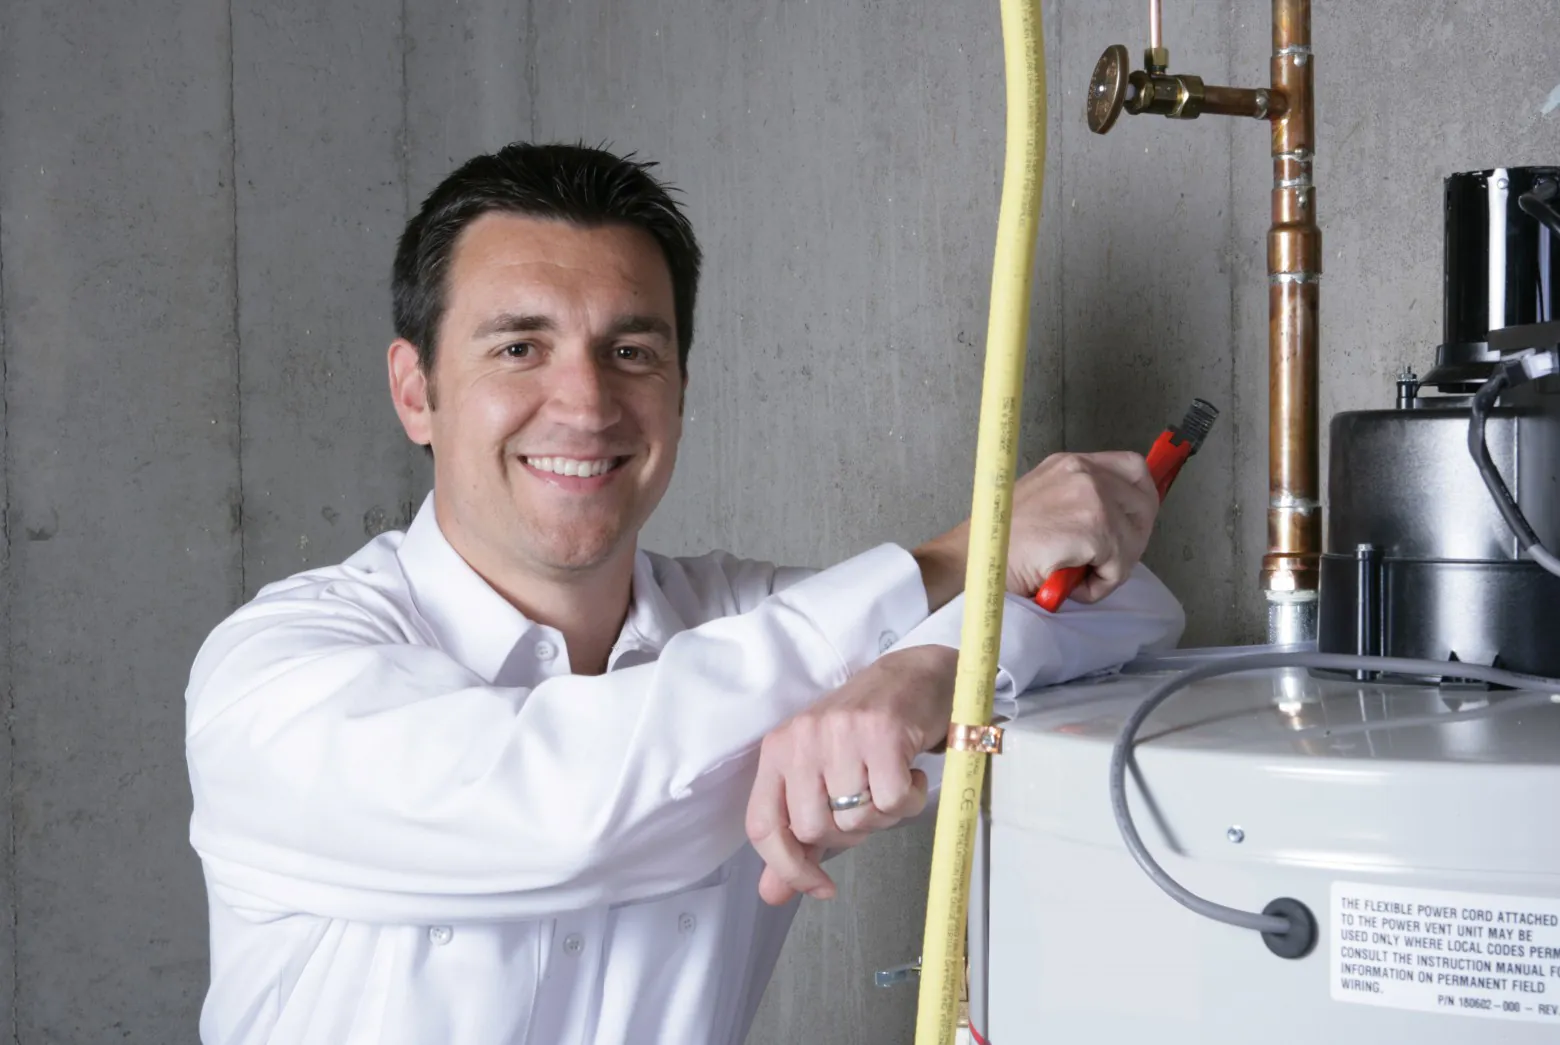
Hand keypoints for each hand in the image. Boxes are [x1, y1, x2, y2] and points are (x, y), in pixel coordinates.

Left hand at [745, 645, 956, 905]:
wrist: (915, 676)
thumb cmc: (866, 733)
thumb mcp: (822, 778)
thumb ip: (797, 839)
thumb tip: (773, 894)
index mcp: (778, 751)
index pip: (763, 827)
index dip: (788, 869)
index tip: (820, 888)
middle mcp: (801, 739)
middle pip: (815, 829)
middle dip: (850, 831)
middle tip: (869, 801)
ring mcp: (840, 734)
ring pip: (856, 818)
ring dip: (884, 813)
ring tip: (890, 780)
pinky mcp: (880, 732)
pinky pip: (892, 801)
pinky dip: (908, 799)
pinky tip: (908, 773)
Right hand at [1003, 451, 1158, 602]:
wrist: (972, 561)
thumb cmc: (1000, 544)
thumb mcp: (1044, 505)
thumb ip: (1078, 504)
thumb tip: (1118, 526)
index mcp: (1070, 464)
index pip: (1132, 467)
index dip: (1141, 499)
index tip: (1134, 525)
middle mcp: (1083, 470)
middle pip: (1144, 501)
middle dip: (1133, 539)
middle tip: (1106, 564)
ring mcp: (1090, 495)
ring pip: (1134, 538)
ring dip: (1112, 568)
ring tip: (1078, 578)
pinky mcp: (1094, 526)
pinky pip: (1118, 567)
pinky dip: (1099, 585)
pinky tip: (1068, 585)